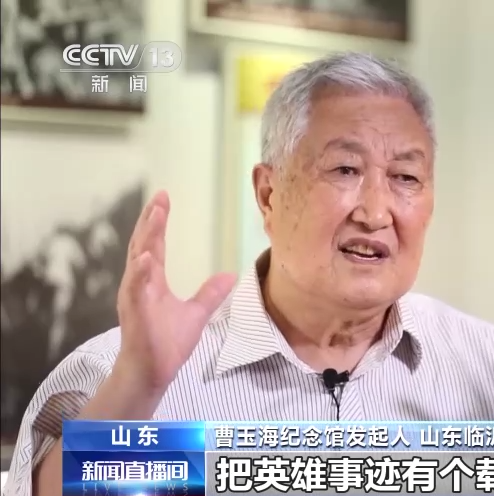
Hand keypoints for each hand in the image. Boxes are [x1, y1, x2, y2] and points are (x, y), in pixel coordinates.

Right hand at [115, 191, 235, 389]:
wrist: (154, 371)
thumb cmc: (167, 343)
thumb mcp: (196, 313)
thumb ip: (210, 293)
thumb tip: (230, 275)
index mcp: (153, 281)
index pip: (154, 245)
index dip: (158, 222)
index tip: (163, 199)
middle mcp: (140, 283)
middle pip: (144, 244)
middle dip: (151, 220)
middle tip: (160, 197)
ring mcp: (135, 296)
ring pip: (139, 260)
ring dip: (147, 237)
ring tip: (155, 214)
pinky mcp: (135, 312)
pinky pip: (137, 288)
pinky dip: (141, 272)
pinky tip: (147, 257)